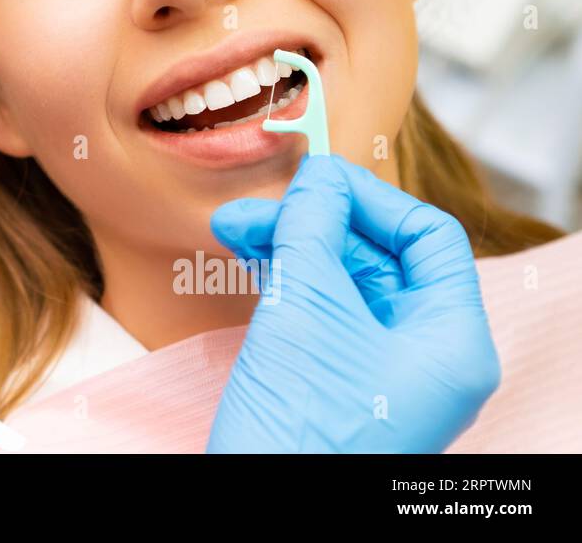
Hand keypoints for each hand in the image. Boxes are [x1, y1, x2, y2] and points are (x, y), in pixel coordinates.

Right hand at [205, 154, 500, 452]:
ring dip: (290, 247)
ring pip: (342, 283)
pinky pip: (321, 314)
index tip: (312, 180)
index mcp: (451, 342)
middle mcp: (426, 357)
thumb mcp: (308, 309)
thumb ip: (316, 229)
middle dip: (315, 222)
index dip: (370, 199)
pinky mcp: (338, 386)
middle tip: (255, 209)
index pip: (428, 239)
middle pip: (380, 257)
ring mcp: (381, 375)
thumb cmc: (300, 430)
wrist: (259, 517)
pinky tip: (249, 261)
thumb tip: (319, 175)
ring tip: (233, 230)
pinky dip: (286, 281)